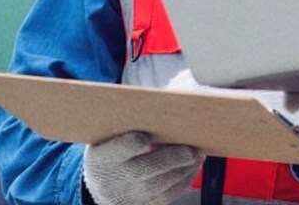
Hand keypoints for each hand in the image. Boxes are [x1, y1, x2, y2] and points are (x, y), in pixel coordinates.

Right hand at [82, 131, 203, 204]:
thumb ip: (128, 125)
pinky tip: (193, 165)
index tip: (147, 135)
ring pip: (162, 185)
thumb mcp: (108, 138)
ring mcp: (131, 195)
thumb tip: (162, 104)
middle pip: (145, 170)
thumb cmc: (110, 153)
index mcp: (104, 158)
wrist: (100, 189)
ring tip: (198, 153)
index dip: (135, 142)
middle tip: (192, 148)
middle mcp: (116, 179)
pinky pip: (169, 195)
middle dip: (172, 158)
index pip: (121, 148)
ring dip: (184, 168)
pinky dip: (185, 179)